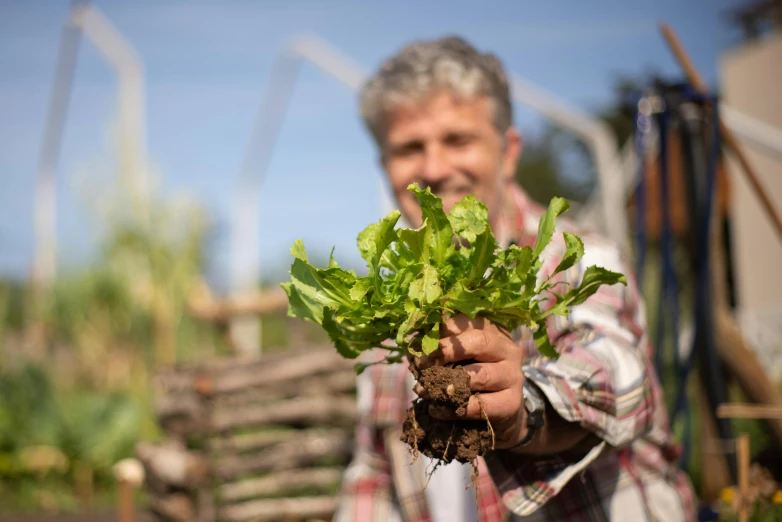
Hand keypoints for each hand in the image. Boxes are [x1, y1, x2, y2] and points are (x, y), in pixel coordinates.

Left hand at [413, 314, 526, 448]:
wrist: (500, 412)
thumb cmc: (471, 375)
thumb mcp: (459, 356)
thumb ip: (441, 346)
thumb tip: (414, 342)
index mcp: (492, 330)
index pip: (467, 321)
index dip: (441, 332)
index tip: (420, 345)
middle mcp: (507, 349)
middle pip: (479, 341)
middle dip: (446, 351)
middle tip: (422, 363)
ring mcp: (513, 376)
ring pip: (479, 375)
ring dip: (446, 383)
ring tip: (423, 390)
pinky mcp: (511, 403)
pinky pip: (479, 405)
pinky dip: (453, 409)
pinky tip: (436, 409)